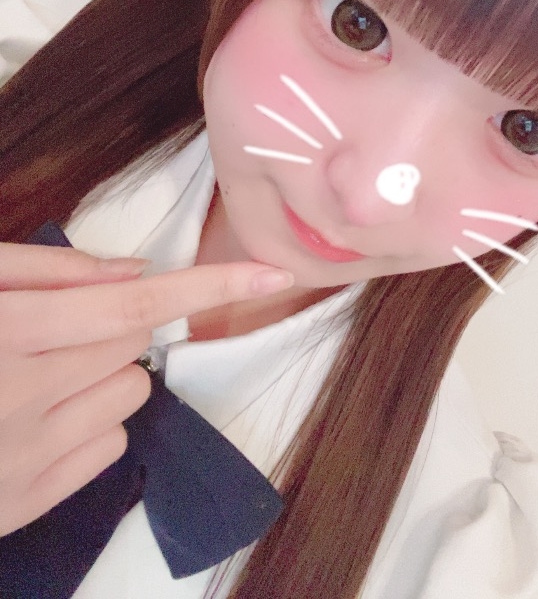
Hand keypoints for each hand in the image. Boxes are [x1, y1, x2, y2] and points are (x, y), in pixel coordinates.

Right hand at [0, 242, 292, 535]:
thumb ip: (46, 272)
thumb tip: (135, 273)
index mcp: (9, 331)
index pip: (137, 302)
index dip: (213, 281)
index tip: (276, 271)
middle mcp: (24, 397)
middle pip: (135, 342)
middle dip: (112, 322)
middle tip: (54, 325)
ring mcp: (26, 458)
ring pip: (130, 392)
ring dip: (103, 371)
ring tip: (37, 372)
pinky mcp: (24, 500)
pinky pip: (106, 443)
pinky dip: (86, 421)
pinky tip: (29, 418)